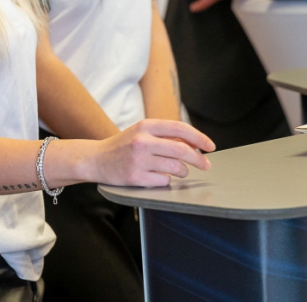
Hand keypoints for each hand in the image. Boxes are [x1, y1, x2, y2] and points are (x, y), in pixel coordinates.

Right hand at [89, 119, 214, 187]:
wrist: (96, 159)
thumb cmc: (124, 145)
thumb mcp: (142, 132)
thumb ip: (165, 135)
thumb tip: (195, 143)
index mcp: (146, 126)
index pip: (180, 128)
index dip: (199, 138)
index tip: (210, 146)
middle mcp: (142, 141)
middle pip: (182, 150)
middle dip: (199, 159)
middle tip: (206, 165)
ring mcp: (138, 160)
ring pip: (176, 168)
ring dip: (182, 171)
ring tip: (178, 171)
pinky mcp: (135, 177)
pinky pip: (164, 181)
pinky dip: (166, 180)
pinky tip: (156, 176)